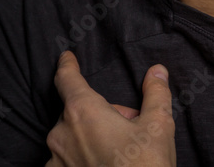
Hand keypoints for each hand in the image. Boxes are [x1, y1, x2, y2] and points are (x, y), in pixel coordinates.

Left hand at [45, 51, 175, 166]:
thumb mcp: (157, 125)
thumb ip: (155, 93)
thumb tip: (156, 72)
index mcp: (83, 112)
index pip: (67, 79)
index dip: (67, 65)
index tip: (65, 57)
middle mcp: (61, 134)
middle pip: (78, 110)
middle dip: (101, 112)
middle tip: (129, 124)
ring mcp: (55, 160)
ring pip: (72, 136)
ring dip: (91, 135)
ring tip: (120, 149)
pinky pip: (67, 159)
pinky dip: (82, 156)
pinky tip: (106, 163)